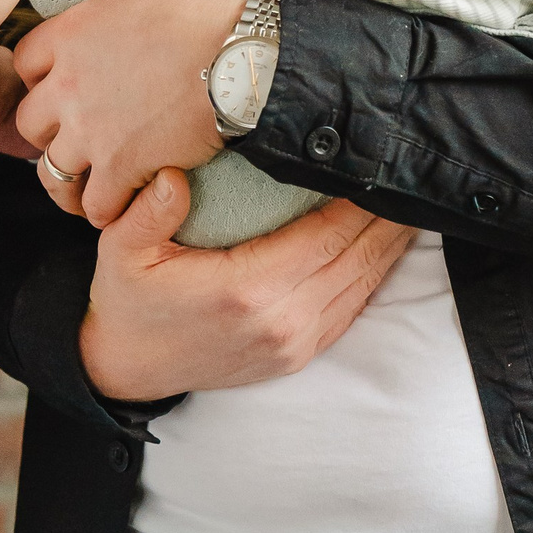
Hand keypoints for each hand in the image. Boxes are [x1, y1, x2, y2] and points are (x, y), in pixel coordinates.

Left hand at [14, 0, 250, 223]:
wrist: (256, 52)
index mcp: (68, 36)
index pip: (25, 63)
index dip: (45, 74)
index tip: (71, 79)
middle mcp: (67, 88)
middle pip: (29, 124)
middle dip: (52, 130)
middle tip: (84, 129)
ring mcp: (91, 133)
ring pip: (52, 173)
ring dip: (73, 176)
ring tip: (98, 174)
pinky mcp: (124, 168)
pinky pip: (94, 205)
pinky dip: (107, 206)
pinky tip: (128, 194)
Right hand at [79, 169, 415, 397]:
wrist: (127, 369)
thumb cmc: (128, 301)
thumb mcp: (121, 251)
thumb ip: (148, 211)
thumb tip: (175, 175)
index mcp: (246, 289)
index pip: (326, 235)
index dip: (360, 200)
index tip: (377, 162)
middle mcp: (281, 320)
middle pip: (356, 257)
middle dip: (388, 216)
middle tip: (410, 174)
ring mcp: (294, 344)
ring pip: (362, 284)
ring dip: (390, 245)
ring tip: (412, 205)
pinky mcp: (298, 356)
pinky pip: (350, 310)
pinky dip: (374, 276)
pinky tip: (386, 247)